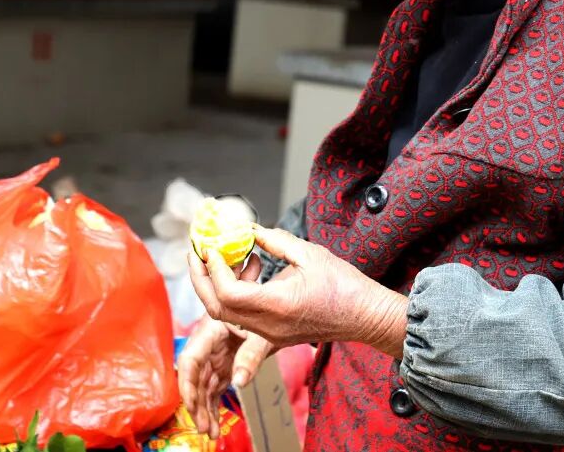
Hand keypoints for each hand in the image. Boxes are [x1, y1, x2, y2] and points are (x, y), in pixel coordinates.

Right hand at [177, 315, 273, 437]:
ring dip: (204, 410)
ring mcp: (215, 357)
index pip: (191, 358)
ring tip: (211, 432)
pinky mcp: (223, 366)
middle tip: (203, 427)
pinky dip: (213, 406)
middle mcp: (208, 345)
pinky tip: (214, 424)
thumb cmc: (267, 314)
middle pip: (195, 377)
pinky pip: (213, 389)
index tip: (191, 404)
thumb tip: (238, 382)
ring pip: (203, 387)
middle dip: (196, 404)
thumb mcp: (261, 334)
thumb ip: (250, 355)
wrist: (276, 312)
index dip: (187, 382)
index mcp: (212, 330)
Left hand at [187, 225, 407, 356]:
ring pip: (227, 315)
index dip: (214, 270)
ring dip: (217, 286)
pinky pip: (242, 318)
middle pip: (218, 309)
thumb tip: (250, 229)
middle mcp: (269, 326)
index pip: (229, 293)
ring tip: (225, 256)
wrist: (366, 316)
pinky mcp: (274, 334)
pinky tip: (249, 269)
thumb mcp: (309, 254)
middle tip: (197, 253)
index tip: (211, 248)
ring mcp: (271, 334)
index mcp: (278, 305)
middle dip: (201, 280)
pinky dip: (235, 294)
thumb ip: (275, 240)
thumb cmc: (344, 286)